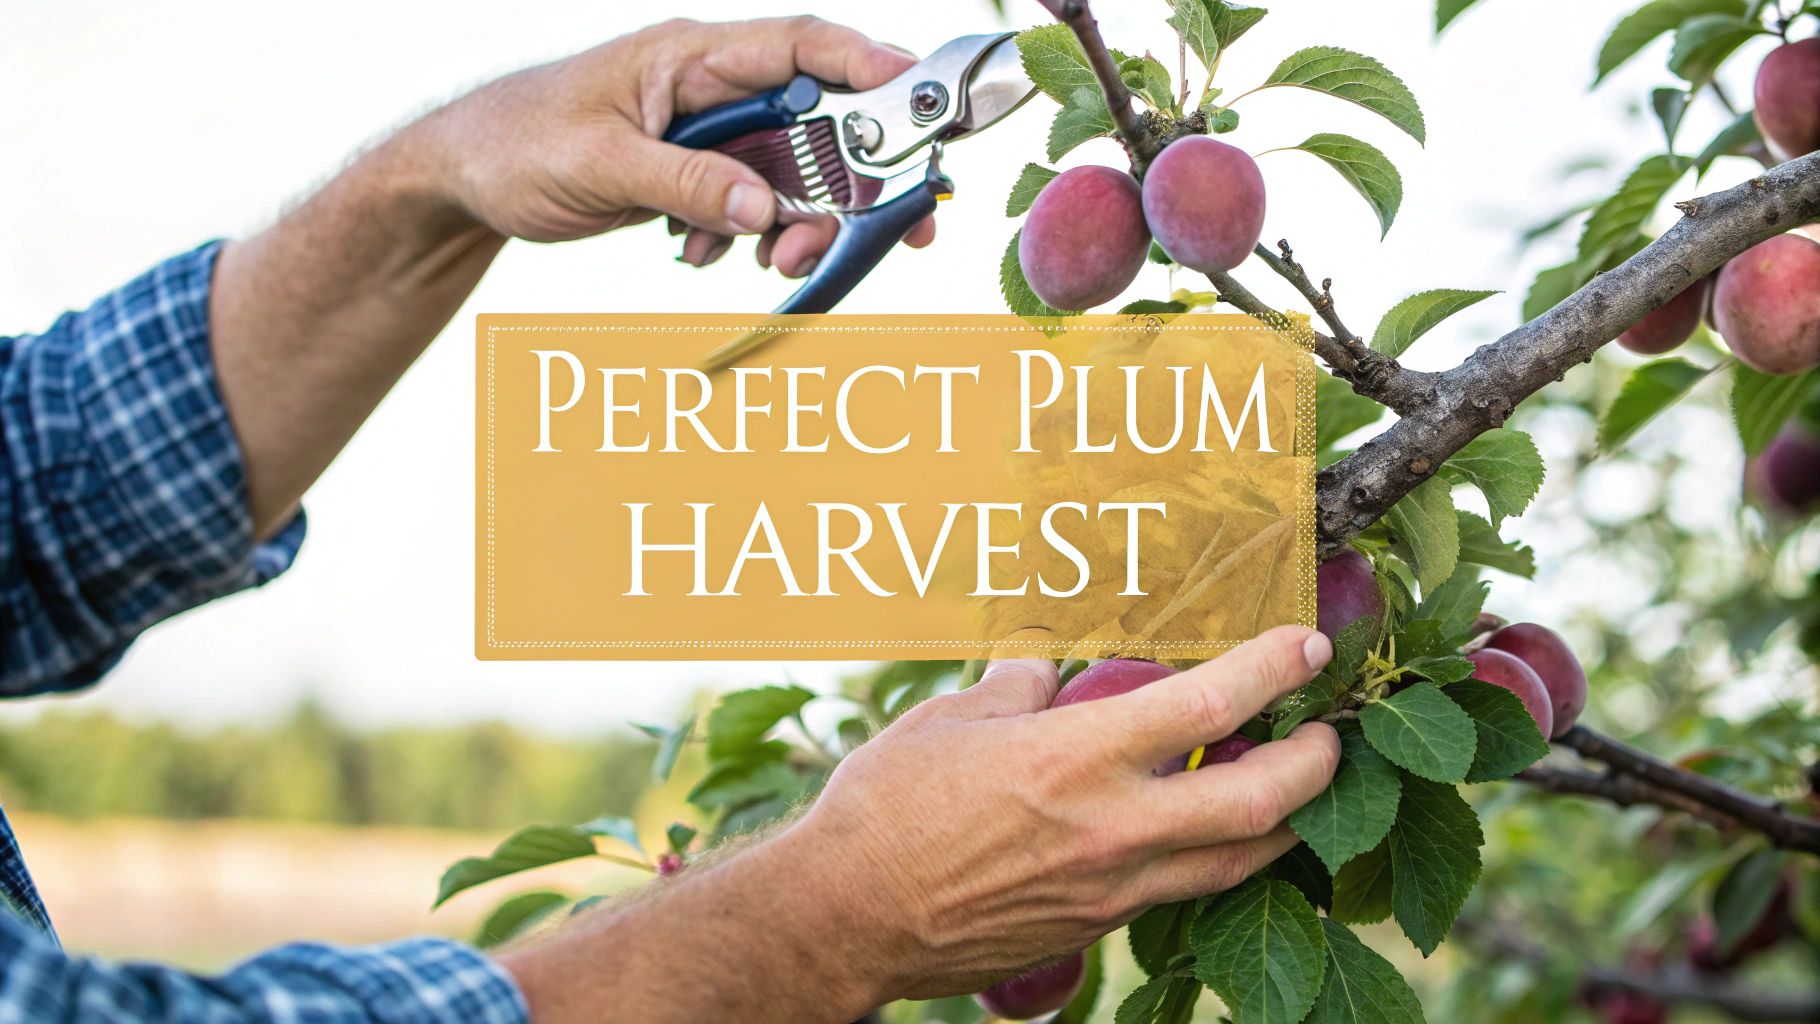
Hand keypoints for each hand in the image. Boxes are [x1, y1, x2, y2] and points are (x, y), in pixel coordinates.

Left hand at [416, 16, 936, 276]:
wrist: (467, 175)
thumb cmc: (518, 144)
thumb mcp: (601, 167)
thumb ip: (687, 186)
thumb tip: (765, 214)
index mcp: (691, 57)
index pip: (798, 45)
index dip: (867, 62)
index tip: (918, 94)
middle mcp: (711, 88)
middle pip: (818, 123)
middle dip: (857, 180)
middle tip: (898, 229)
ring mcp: (708, 133)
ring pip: (792, 176)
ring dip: (801, 225)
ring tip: (778, 266)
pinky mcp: (697, 174)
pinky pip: (754, 207)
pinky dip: (750, 239)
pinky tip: (708, 258)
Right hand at [498, 626, 1338, 1021]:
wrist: (844, 918)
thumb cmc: (883, 809)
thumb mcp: (948, 721)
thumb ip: (1014, 689)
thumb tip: (1043, 664)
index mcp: (1076, 759)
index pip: (1209, 708)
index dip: (1272, 669)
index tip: (1305, 645)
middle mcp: (1112, 828)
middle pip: (1261, 802)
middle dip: (1317, 764)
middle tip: (1329, 734)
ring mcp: (1110, 889)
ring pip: (1236, 861)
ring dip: (1281, 822)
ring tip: (1289, 788)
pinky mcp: (1094, 929)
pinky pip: (1182, 892)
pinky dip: (1216, 859)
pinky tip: (1203, 832)